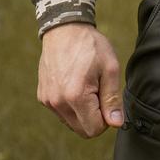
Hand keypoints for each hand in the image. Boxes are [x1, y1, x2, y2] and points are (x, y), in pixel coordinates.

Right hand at [37, 21, 123, 137]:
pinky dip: (71, 104)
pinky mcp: (43, 97)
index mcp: (76, 96)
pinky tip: (75, 83)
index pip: (94, 129)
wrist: (65, 29)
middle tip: (99, 90)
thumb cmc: (90, 45)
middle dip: (95, 116)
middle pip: (82, 130)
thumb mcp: (110, 68)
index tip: (108, 98)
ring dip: (83, 111)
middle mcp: (58, 102)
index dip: (106, 118)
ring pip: (71, 122)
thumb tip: (116, 123)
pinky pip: (61, 112)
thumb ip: (112, 98)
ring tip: (87, 84)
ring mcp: (48, 101)